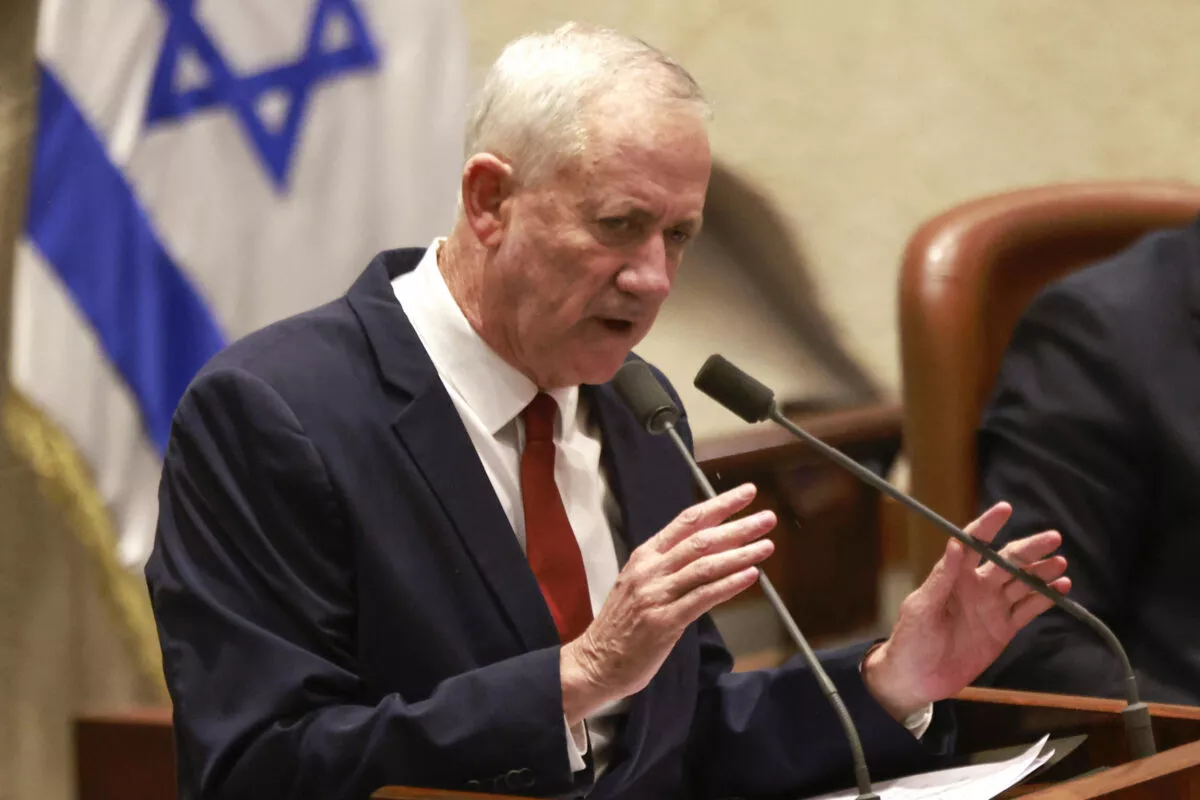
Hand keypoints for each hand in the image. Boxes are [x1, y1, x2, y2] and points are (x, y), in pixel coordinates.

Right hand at [560, 484, 774, 724]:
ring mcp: (656, 594)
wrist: (596, 661)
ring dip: (740, 554)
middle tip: (767, 518)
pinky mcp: (664, 621)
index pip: (687, 521)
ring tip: (767, 545)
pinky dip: (728, 584)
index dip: (719, 505)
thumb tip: (709, 550)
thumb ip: (669, 566)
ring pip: (704, 566)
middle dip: (737, 526)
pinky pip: (702, 597)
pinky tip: (750, 575)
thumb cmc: (622, 624)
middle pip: (701, 540)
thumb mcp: (640, 583)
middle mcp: (650, 569)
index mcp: (645, 555)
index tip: (747, 493)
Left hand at [862, 502, 1070, 721]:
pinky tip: (1061, 588)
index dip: (988, 526)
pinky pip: (1028, 610)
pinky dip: (1045, 599)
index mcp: (954, 576)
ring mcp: (992, 607)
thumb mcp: (922, 607)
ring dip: (1042, 572)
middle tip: (1053, 537)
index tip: (1005, 509)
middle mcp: (977, 586)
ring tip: (1060, 562)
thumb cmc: (911, 639)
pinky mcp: (1003, 629)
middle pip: (1007, 561)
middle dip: (1029, 549)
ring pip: (1022, 583)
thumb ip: (942, 577)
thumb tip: (956, 544)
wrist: (917, 678)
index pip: (974, 543)